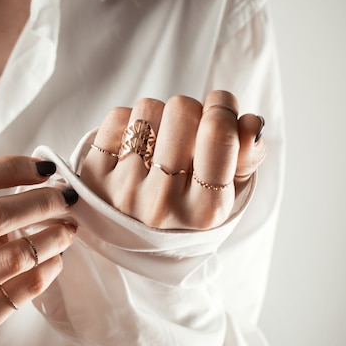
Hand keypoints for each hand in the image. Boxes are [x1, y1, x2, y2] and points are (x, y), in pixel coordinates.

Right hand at [0, 156, 76, 345]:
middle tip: (66, 198)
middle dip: (40, 202)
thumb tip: (47, 176)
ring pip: (16, 256)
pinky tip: (56, 257)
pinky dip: (50, 266)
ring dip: (53, 236)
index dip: (10, 168)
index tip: (44, 168)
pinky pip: (27, 286)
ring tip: (68, 228)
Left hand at [80, 91, 265, 229]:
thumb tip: (252, 122)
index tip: (219, 108)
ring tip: (160, 143)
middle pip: (181, 110)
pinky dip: (130, 122)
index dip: (222, 106)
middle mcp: (161, 203)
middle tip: (189, 129)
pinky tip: (136, 147)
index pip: (218, 133)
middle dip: (191, 111)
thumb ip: (247, 156)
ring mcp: (123, 190)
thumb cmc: (189, 209)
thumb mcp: (229, 192)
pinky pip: (117, 117)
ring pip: (148, 108)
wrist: (136, 239)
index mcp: (204, 212)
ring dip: (159, 116)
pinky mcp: (93, 176)